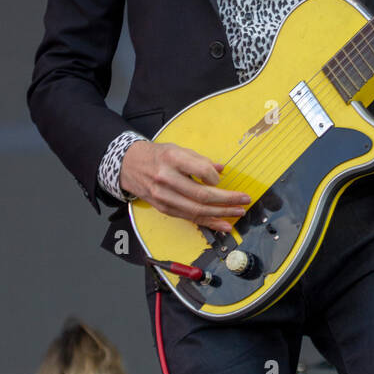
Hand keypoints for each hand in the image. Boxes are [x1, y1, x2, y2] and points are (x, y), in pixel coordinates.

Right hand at [120, 140, 251, 233]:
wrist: (129, 165)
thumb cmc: (157, 155)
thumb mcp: (178, 149)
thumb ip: (199, 160)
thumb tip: (221, 169)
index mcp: (172, 158)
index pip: (200, 170)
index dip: (215, 177)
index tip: (222, 179)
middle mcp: (166, 178)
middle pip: (201, 195)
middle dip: (227, 199)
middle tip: (244, 200)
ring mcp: (164, 196)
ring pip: (197, 210)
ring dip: (221, 214)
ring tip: (238, 213)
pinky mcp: (164, 208)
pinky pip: (189, 218)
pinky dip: (208, 222)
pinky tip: (222, 224)